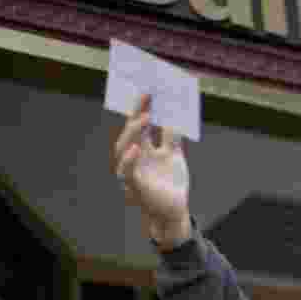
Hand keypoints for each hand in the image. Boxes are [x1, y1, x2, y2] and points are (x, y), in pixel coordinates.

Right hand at [112, 94, 191, 248]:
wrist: (173, 211)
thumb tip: (175, 115)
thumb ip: (172, 137)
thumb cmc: (170, 183)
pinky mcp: (135, 186)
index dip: (143, 107)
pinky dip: (130, 160)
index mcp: (145, 147)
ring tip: (145, 117)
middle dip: (138, 113)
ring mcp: (133, 170)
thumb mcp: (174, 155)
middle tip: (148, 95)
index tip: (151, 88)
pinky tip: (136, 148)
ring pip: (124, 148)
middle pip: (132, 131)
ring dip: (134, 132)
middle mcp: (136, 156)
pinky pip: (128, 171)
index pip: (141, 123)